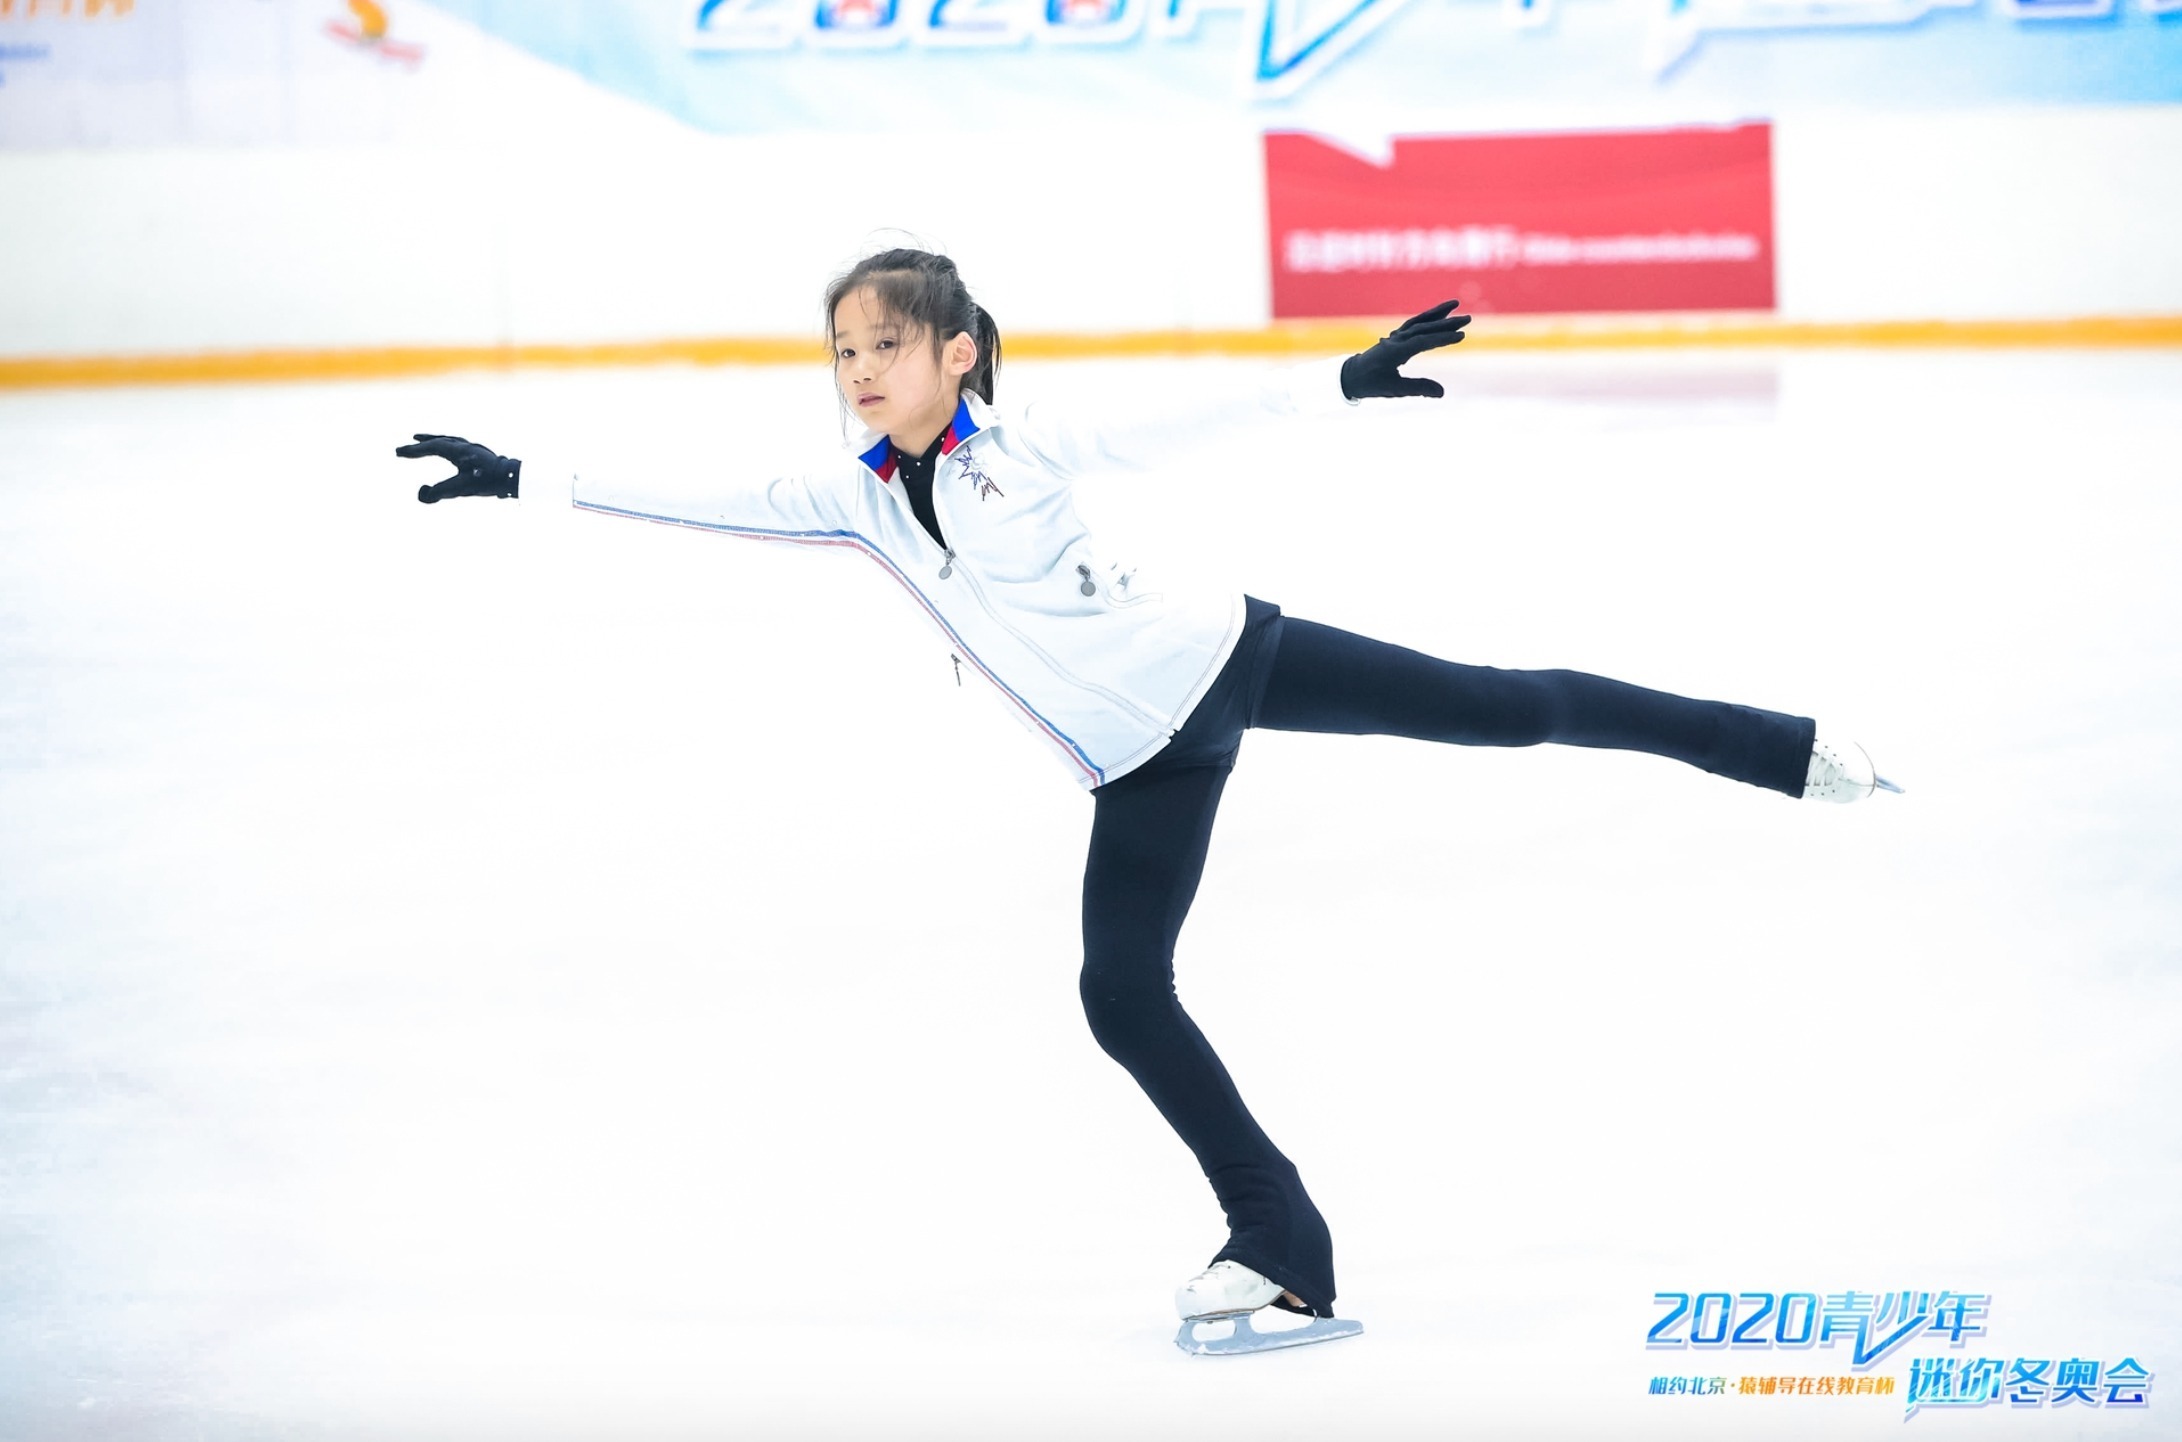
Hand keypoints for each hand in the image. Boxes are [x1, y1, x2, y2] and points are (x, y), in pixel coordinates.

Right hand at [397, 434, 520, 502]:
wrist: (512, 477)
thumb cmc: (487, 482)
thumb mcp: (461, 489)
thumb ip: (438, 493)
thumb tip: (421, 493)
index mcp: (458, 450)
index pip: (431, 447)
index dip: (413, 451)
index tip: (398, 452)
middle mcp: (463, 445)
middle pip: (436, 442)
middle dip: (418, 446)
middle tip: (400, 450)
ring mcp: (471, 447)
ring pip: (446, 440)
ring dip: (431, 439)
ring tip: (417, 438)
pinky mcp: (477, 453)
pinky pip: (455, 444)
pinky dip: (445, 443)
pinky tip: (444, 448)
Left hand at [1339, 300, 1470, 400]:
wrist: (1351, 375)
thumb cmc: (1371, 384)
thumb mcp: (1394, 390)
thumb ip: (1418, 389)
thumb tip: (1442, 392)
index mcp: (1394, 352)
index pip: (1422, 342)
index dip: (1442, 338)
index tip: (1461, 336)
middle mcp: (1396, 340)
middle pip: (1424, 327)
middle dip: (1447, 323)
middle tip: (1468, 319)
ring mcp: (1396, 336)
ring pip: (1419, 321)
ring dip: (1438, 312)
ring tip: (1456, 303)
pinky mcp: (1397, 336)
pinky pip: (1414, 323)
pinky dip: (1428, 316)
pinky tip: (1440, 314)